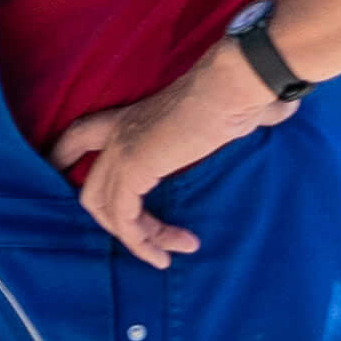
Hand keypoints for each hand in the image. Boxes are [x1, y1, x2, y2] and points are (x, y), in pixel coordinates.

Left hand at [47, 44, 281, 259]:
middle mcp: (117, 133)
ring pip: (109, 210)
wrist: (236, 85)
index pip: (78, 137)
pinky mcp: (132, 168)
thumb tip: (279, 110)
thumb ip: (241, 119)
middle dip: (119, 224)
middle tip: (154, 244)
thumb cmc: (241, 94)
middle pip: (92, 190)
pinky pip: (124, 217)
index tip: (61, 181)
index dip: (62, 159)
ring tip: (170, 254)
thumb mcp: (231, 113)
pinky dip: (142, 240)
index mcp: (131, 117)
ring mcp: (121, 150)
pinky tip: (167, 252)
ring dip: (141, 240)